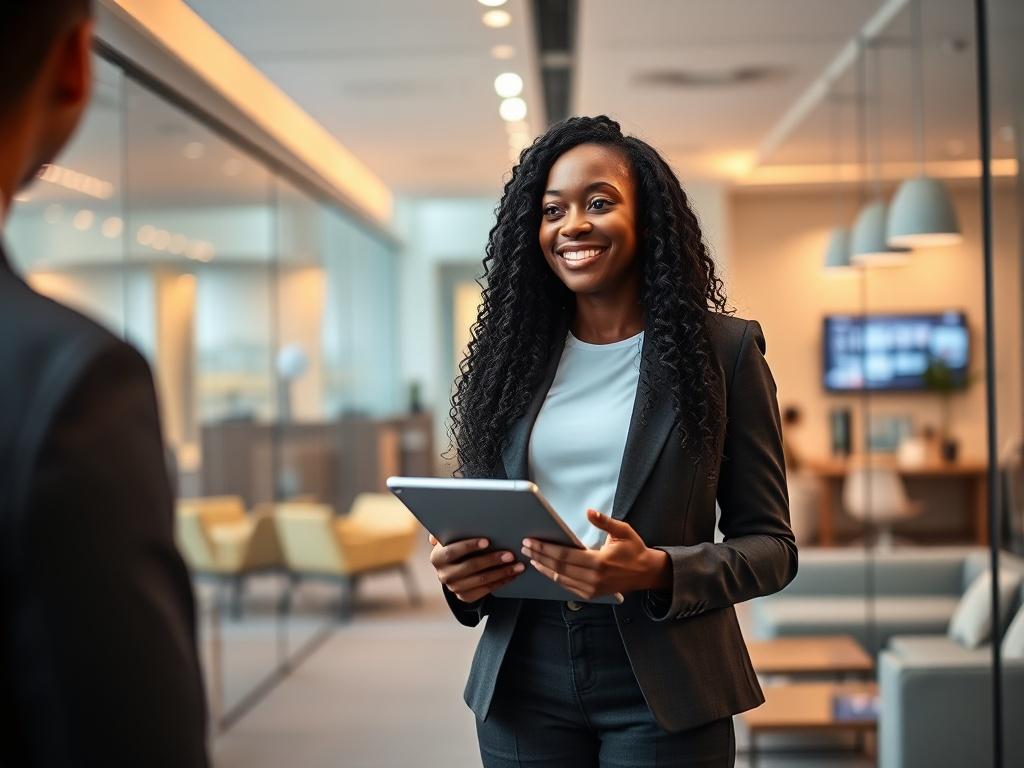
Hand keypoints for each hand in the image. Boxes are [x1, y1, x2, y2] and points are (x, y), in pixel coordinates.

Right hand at [428, 535, 524, 602]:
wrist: (455, 566)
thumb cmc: (457, 545)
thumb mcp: (451, 537)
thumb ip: (451, 528)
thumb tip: (454, 523)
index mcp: (437, 557)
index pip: (452, 551)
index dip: (469, 546)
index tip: (487, 541)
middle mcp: (443, 575)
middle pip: (470, 567)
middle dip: (492, 560)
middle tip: (510, 554)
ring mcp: (454, 588)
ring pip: (481, 580)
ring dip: (502, 573)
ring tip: (518, 565)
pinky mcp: (465, 597)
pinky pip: (486, 590)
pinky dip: (502, 582)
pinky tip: (513, 575)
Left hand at [522, 509, 670, 599]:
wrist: (646, 573)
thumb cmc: (634, 550)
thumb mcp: (623, 531)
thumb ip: (605, 522)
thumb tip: (589, 512)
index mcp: (599, 562)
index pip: (564, 556)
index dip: (545, 548)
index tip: (531, 541)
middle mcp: (593, 578)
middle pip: (558, 567)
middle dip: (539, 556)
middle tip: (525, 547)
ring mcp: (591, 589)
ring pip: (560, 578)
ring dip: (543, 568)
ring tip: (531, 557)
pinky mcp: (591, 594)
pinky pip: (567, 586)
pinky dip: (554, 577)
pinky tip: (546, 569)